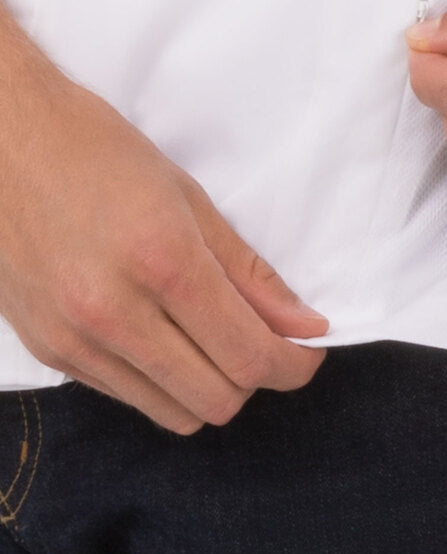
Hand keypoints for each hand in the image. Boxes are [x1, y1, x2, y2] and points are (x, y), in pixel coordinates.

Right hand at [0, 27, 329, 434]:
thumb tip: (303, 325)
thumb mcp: (189, 198)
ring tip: (216, 339)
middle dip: (255, 377)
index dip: (292, 366)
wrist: (6, 141)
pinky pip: (126, 396)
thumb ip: (249, 272)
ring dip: (209, 386)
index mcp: (162, 261)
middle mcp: (114, 313)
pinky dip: (161, 380)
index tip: (309, 354)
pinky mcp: (49, 351)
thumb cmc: (101, 153)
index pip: (247, 353)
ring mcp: (75, 340)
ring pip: (172, 412)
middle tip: (266, 340)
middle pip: (216, 398)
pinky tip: (165, 335)